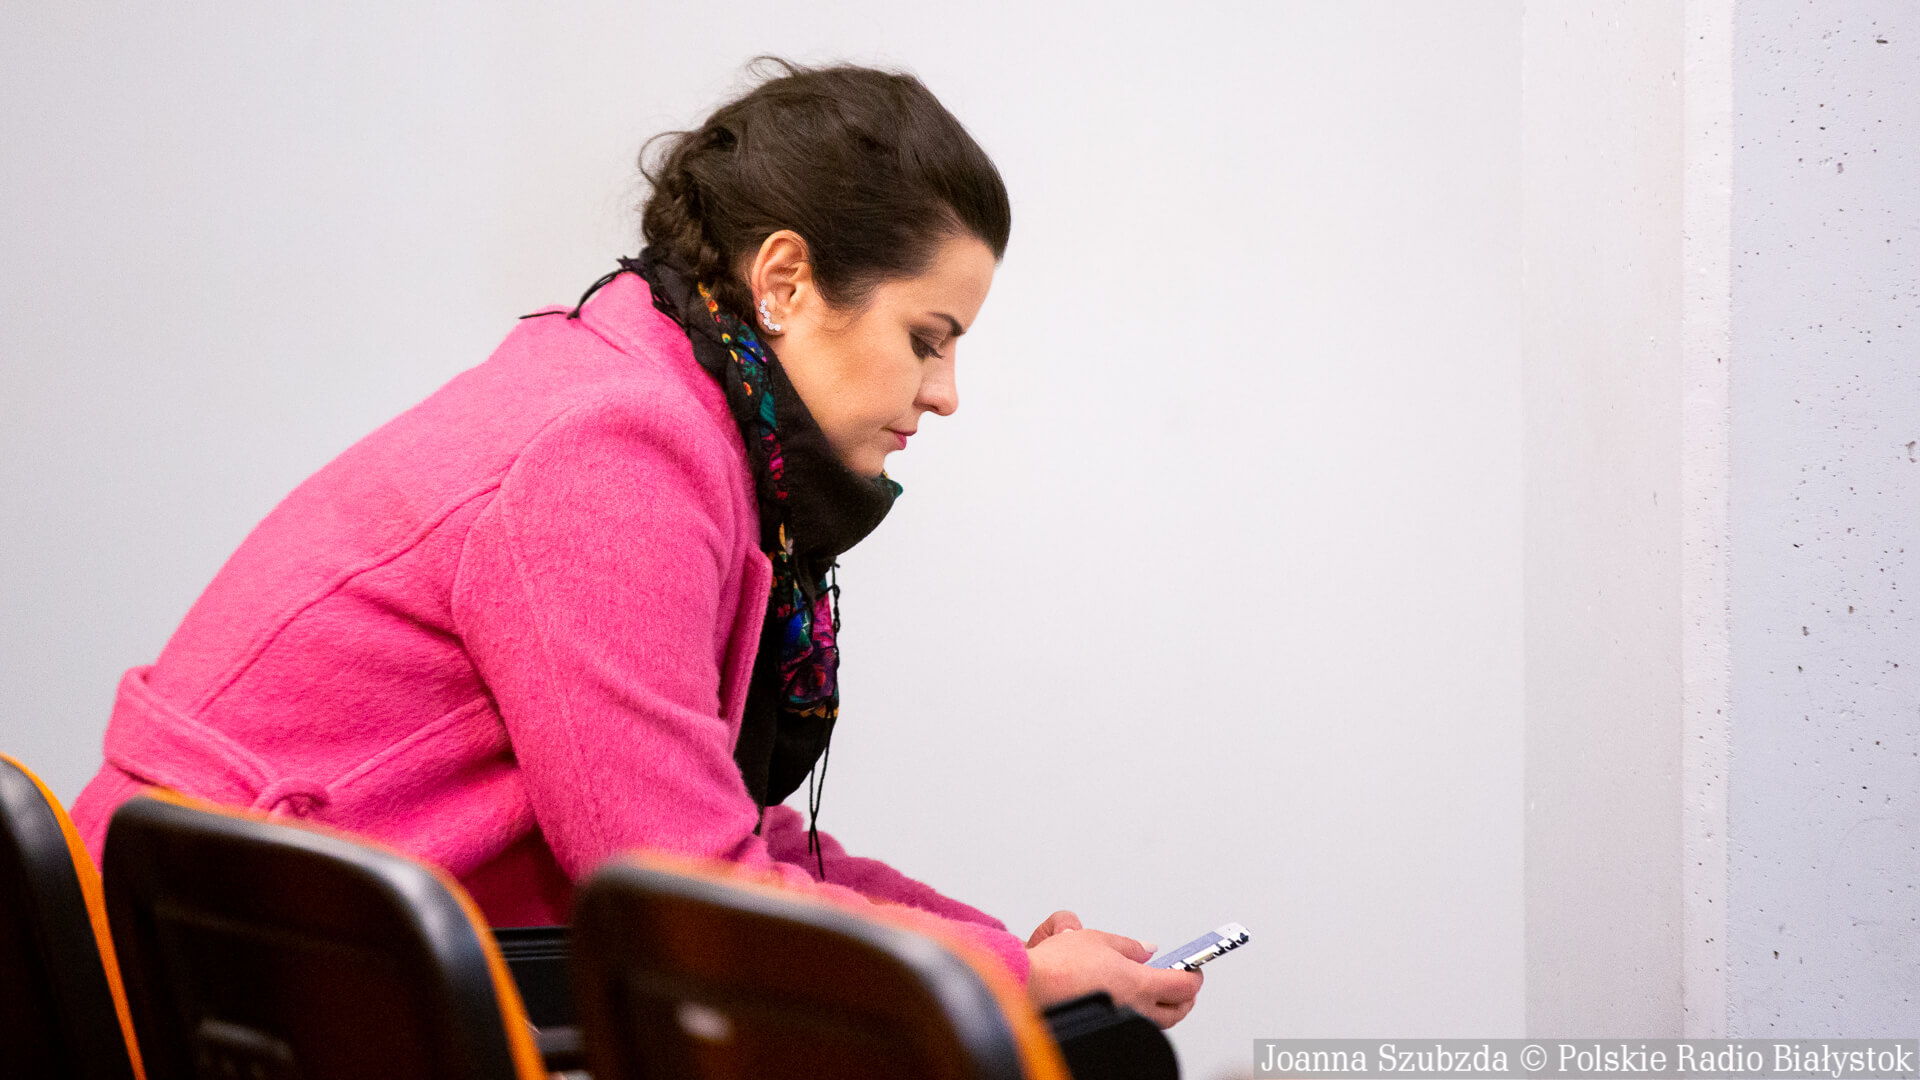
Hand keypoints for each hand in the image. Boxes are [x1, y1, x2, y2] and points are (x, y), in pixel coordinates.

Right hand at [1024, 912, 1202, 1028]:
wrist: (1029, 987)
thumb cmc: (1058, 965)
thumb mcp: (1097, 940)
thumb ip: (1128, 946)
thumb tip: (1147, 950)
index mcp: (1139, 984)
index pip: (1184, 985)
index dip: (1194, 975)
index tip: (1194, 968)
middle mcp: (1134, 1008)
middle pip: (1177, 1011)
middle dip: (1186, 997)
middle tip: (1185, 983)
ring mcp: (1120, 1021)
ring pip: (1156, 1023)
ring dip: (1165, 1008)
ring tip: (1161, 992)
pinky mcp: (1105, 1027)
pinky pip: (1134, 1025)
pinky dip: (1142, 1015)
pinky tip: (1132, 1002)